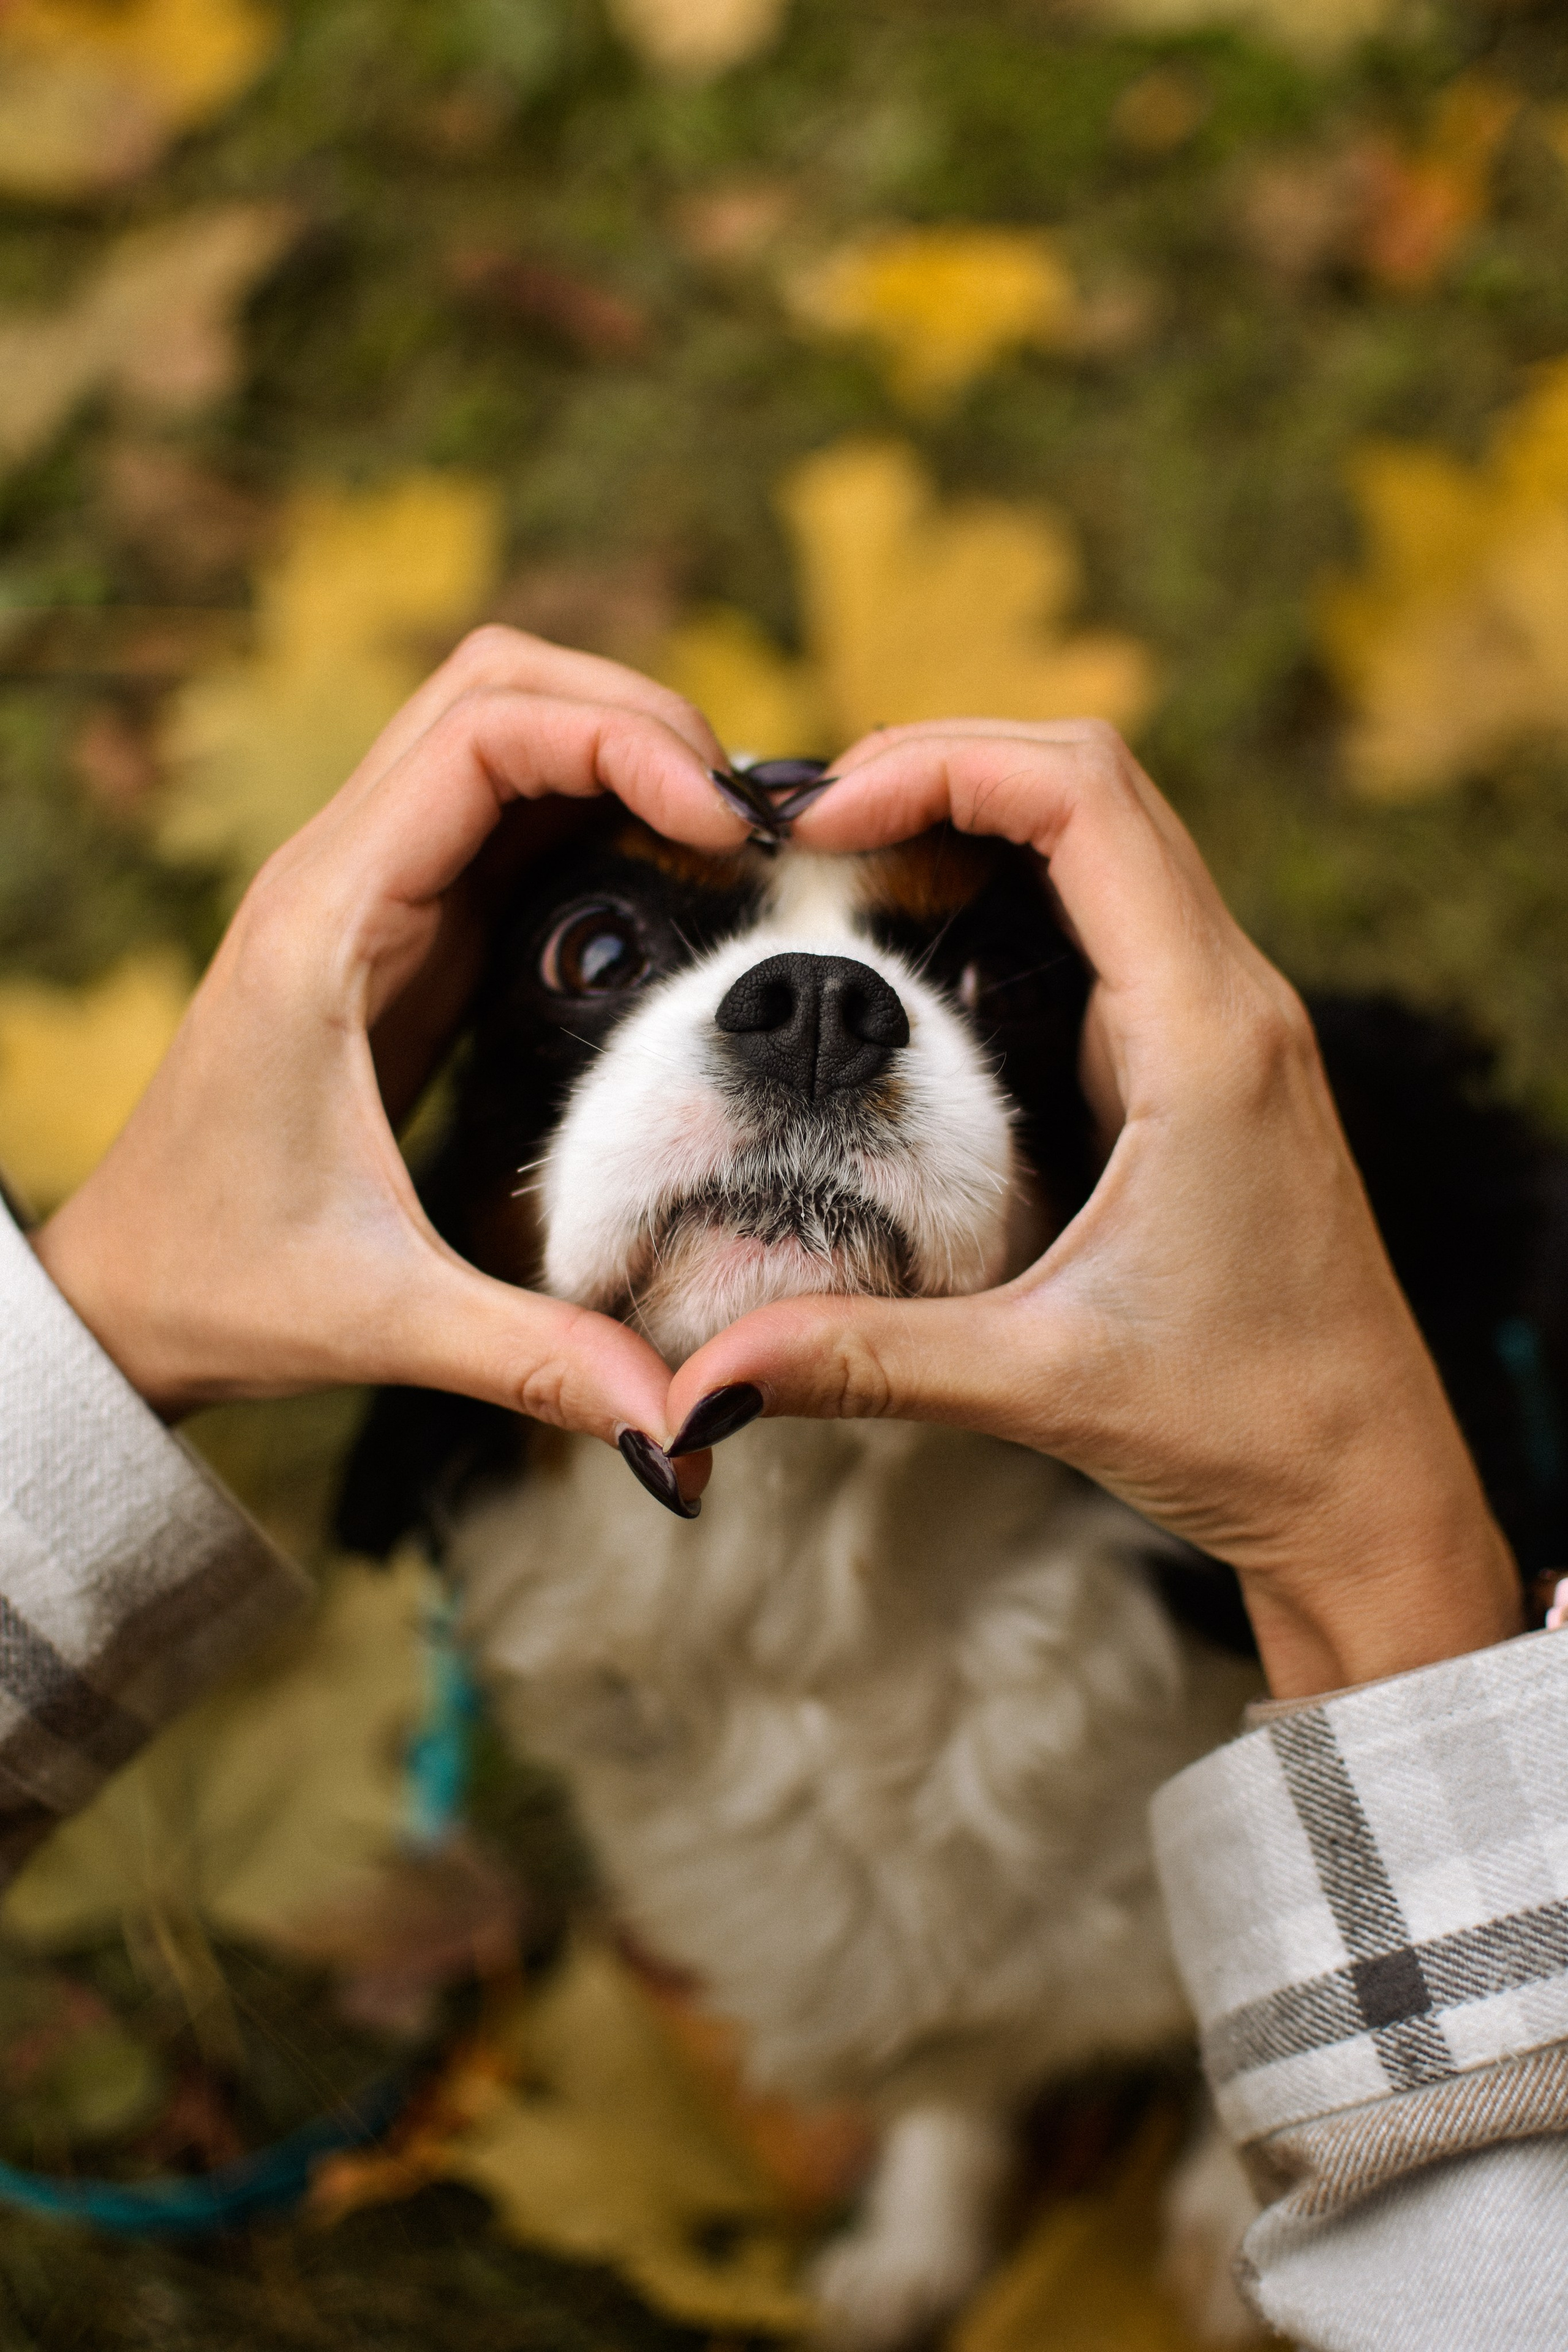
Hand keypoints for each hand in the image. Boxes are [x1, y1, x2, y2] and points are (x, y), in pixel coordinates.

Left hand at [32, 628, 741, 1476]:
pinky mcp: (402, 933)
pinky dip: (596, 809)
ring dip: (617, 749)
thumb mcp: (383, 1319)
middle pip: (494, 686)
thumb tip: (684, 1421)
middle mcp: (341, 879)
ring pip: (500, 731)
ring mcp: (371, 895)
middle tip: (746, 818)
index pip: (477, 732)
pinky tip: (674, 885)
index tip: (722, 825)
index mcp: (326, 926)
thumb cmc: (220, 1282)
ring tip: (728, 839)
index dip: (617, 740)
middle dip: (633, 716)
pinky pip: (505, 815)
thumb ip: (537, 1357)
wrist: (125, 1290)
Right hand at [665, 720, 1522, 1697]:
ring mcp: (1227, 1022)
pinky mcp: (1207, 1058)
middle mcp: (1232, 1001)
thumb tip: (700, 1383)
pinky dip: (1013, 890)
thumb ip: (862, 1359)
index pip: (1084, 800)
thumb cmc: (1247, 1420)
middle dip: (943, 768)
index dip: (941, 767)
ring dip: (979, 820)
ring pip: (1109, 838)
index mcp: (1206, 1038)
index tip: (816, 822)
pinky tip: (923, 949)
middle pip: (1094, 784)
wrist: (1363, 1480)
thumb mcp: (1038, 1381)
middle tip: (806, 834)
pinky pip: (1113, 915)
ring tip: (846, 869)